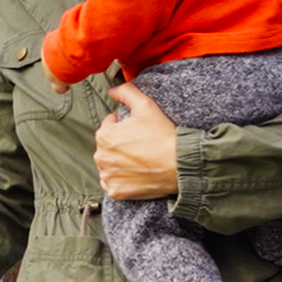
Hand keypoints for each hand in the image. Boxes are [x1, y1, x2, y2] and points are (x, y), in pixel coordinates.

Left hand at [94, 82, 182, 199]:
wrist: (180, 164)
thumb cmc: (163, 136)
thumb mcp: (146, 106)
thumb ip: (126, 92)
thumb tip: (113, 90)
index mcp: (104, 135)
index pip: (109, 126)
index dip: (125, 125)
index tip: (139, 131)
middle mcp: (101, 157)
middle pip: (108, 146)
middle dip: (121, 144)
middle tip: (142, 145)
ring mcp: (108, 176)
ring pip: (109, 165)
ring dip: (120, 162)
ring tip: (141, 159)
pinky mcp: (116, 192)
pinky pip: (113, 184)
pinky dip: (121, 180)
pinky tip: (137, 173)